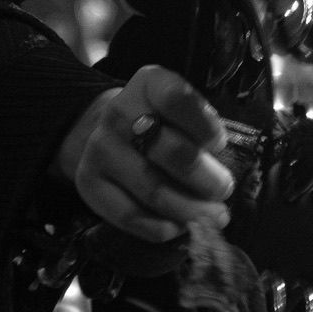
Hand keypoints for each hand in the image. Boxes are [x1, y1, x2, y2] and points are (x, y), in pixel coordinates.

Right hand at [56, 65, 233, 247]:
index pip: (176, 99)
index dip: (204, 124)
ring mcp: (100, 148)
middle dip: (206, 178)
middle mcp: (119, 112)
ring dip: (190, 210)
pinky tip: (180, 227)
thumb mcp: (182, 109)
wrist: (111, 133)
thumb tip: (222, 179)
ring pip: (153, 189)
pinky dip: (162, 227)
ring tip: (213, 217)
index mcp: (148, 84)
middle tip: (223, 190)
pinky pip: (129, 215)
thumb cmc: (162, 123)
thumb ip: (203, 131)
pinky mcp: (89, 182)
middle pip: (170, 151)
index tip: (219, 143)